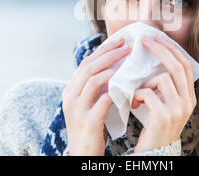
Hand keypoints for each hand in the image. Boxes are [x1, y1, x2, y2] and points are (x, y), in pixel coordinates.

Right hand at [62, 37, 130, 154]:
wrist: (82, 156)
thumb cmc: (91, 130)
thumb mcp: (89, 105)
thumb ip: (96, 89)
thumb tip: (115, 69)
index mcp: (70, 91)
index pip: (86, 63)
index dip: (103, 50)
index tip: (119, 41)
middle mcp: (70, 97)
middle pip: (89, 67)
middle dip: (109, 53)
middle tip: (126, 45)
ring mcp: (77, 109)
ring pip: (93, 79)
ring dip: (113, 67)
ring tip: (128, 60)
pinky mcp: (87, 121)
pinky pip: (103, 100)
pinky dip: (116, 90)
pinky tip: (129, 86)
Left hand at [131, 34, 196, 153]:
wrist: (155, 153)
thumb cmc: (156, 126)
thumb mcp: (167, 105)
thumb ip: (166, 86)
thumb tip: (155, 58)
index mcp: (190, 97)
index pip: (185, 65)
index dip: (172, 48)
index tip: (157, 37)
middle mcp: (188, 102)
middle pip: (177, 66)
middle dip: (160, 49)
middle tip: (144, 39)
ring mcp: (177, 110)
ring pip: (161, 79)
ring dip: (144, 82)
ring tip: (137, 94)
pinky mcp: (162, 117)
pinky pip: (148, 93)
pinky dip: (137, 95)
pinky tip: (134, 104)